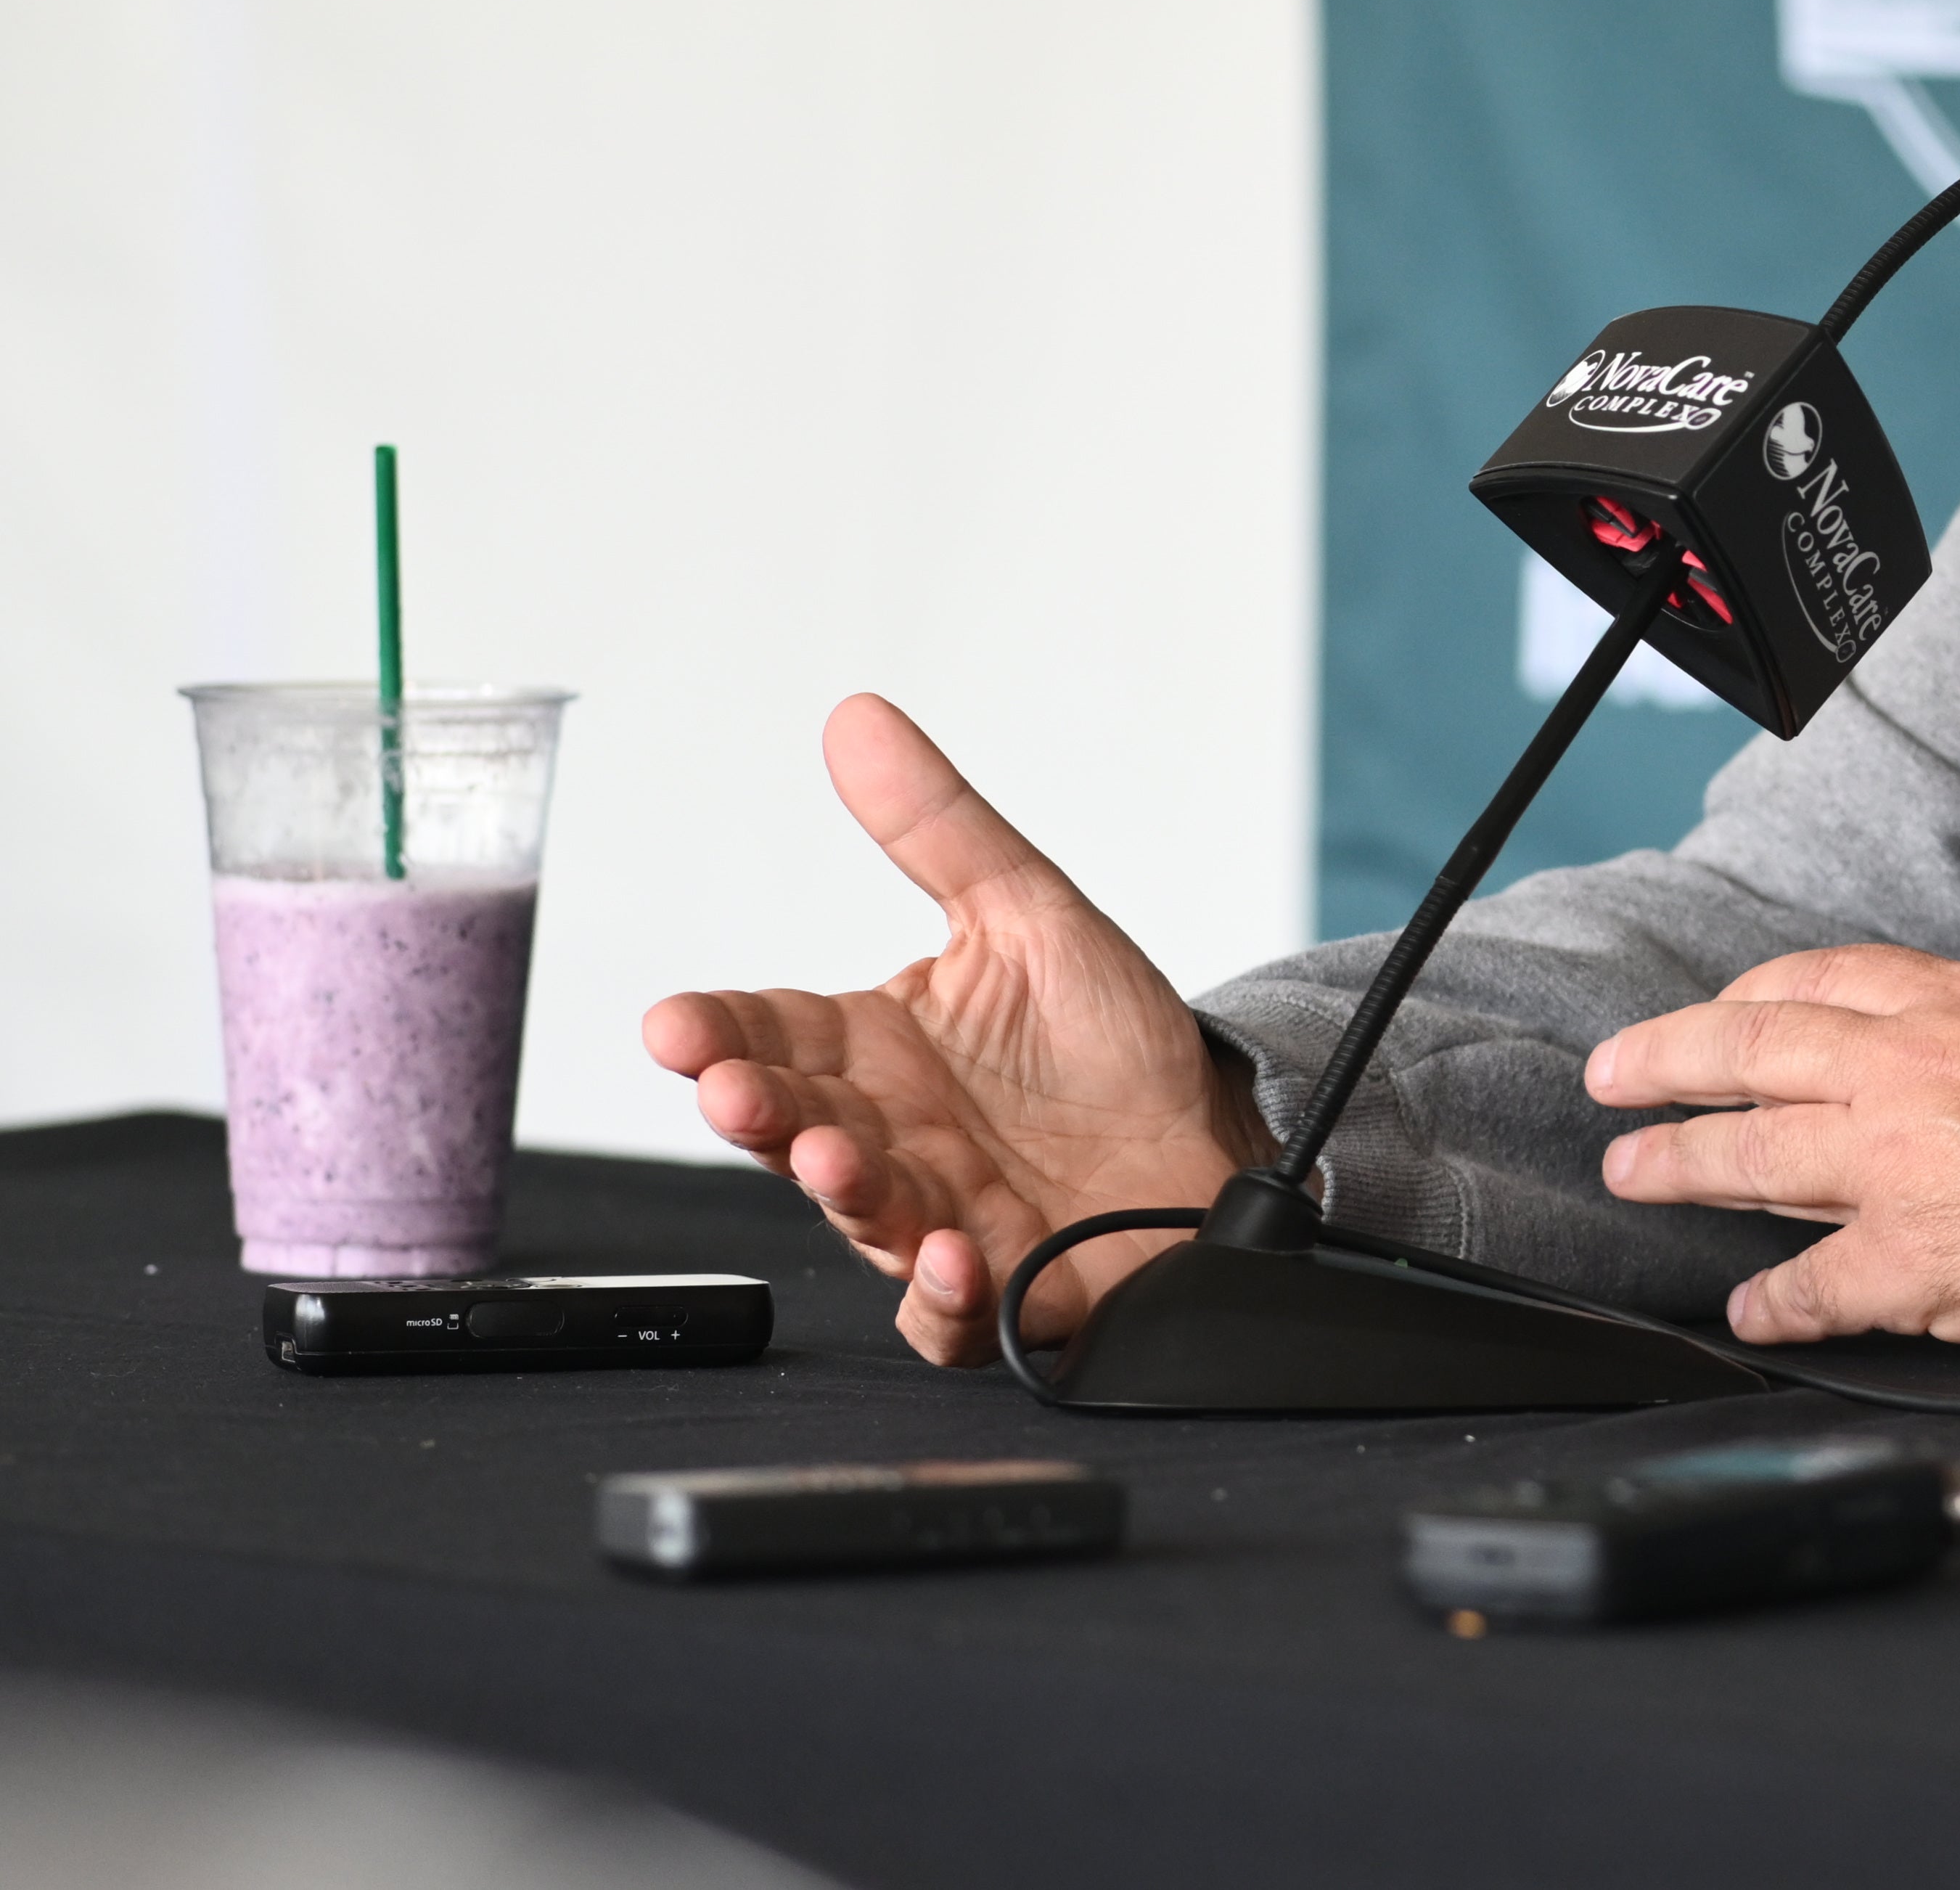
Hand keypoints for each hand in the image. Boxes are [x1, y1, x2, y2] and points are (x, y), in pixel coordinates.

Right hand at [642, 695, 1272, 1365]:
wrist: (1212, 1137)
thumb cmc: (1110, 1042)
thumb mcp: (1028, 913)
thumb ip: (937, 827)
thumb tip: (859, 717)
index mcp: (878, 1049)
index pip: (771, 1034)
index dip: (717, 1033)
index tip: (677, 1024)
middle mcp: (891, 1136)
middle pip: (794, 1126)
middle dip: (758, 1112)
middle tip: (735, 1091)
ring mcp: (935, 1217)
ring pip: (861, 1214)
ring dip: (844, 1189)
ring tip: (838, 1156)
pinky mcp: (998, 1289)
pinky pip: (951, 1312)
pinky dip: (945, 1294)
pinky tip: (954, 1255)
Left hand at [1583, 824, 1959, 1363]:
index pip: (1833, 980)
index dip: (1761, 995)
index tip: (1727, 1009)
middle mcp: (1918, 1075)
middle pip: (1754, 1050)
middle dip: (1667, 1062)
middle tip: (1612, 1079)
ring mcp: (1904, 1169)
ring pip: (1753, 1156)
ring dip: (1682, 1165)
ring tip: (1631, 1175)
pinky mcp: (1913, 1263)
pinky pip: (1812, 1285)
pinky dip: (1772, 1300)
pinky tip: (1747, 1310)